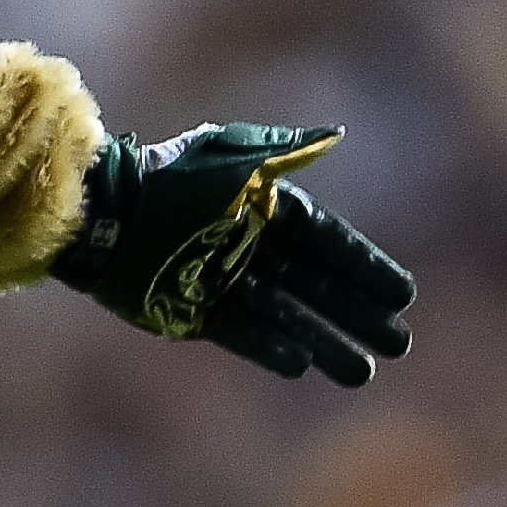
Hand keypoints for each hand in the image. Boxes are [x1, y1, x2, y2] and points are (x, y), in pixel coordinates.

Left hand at [52, 124, 415, 385]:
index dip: (363, 267)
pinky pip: (243, 332)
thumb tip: (336, 135)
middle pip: (314, 285)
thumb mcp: (229, 158)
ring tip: (362, 371)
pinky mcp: (192, 310)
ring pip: (285, 316)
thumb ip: (282, 152)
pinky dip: (272, 346)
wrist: (103, 214)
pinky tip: (304, 365)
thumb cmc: (168, 180)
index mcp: (259, 207)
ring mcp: (221, 281)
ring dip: (324, 341)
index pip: (326, 241)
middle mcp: (246, 246)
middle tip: (397, 343)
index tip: (402, 294)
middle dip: (355, 313)